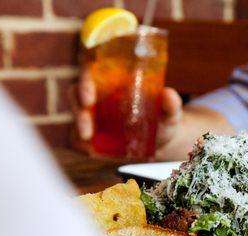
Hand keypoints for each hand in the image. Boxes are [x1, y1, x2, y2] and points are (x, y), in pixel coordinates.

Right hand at [69, 70, 233, 159]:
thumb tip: (168, 94)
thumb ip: (171, 104)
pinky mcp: (92, 134)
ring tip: (87, 138)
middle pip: (77, 95)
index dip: (85, 81)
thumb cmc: (163, 118)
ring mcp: (93, 115)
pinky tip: (88, 150)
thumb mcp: (170, 111)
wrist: (162, 140)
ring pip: (76, 116)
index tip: (90, 97)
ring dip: (78, 126)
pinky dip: (80, 143)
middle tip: (87, 125)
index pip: (91, 73)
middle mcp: (99, 96)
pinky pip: (78, 137)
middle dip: (79, 110)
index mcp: (113, 82)